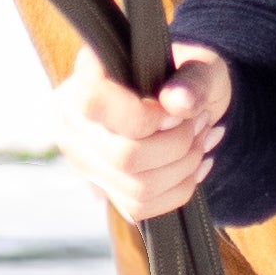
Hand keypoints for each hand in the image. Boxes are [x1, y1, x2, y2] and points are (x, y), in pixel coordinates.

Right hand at [55, 32, 230, 228]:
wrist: (185, 105)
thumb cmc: (187, 79)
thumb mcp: (201, 67)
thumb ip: (195, 80)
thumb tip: (179, 103)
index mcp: (86, 76)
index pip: (95, 102)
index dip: (142, 116)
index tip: (176, 113)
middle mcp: (74, 122)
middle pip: (123, 156)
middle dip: (178, 145)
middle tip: (201, 123)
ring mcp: (84, 161)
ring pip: (136, 187)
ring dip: (184, 167)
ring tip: (202, 139)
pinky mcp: (103, 190)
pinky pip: (141, 207)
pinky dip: (179, 189)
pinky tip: (195, 165)